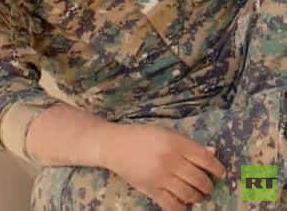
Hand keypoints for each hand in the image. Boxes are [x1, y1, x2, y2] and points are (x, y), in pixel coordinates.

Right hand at [106, 124, 225, 210]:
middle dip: (208, 185)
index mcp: (175, 143)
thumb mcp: (165, 132)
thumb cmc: (141, 136)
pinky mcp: (152, 190)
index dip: (217, 168)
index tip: (221, 173)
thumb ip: (188, 143)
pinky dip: (183, 208)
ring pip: (190, 195)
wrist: (114, 145)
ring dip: (197, 197)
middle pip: (200, 180)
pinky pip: (173, 206)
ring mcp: (161, 177)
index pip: (205, 159)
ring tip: (196, 194)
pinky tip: (183, 203)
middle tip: (207, 185)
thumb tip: (212, 153)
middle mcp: (170, 160)